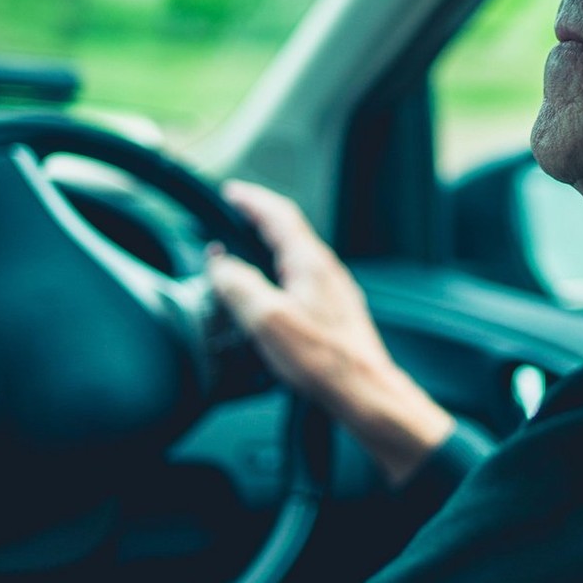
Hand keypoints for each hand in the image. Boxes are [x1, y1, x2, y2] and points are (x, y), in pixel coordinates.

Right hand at [206, 180, 454, 485]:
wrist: (364, 390)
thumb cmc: (324, 359)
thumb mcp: (266, 319)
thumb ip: (238, 285)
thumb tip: (219, 266)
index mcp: (310, 262)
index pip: (278, 214)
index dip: (251, 200)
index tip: (230, 192)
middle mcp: (325, 270)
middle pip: (289, 230)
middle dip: (259, 217)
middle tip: (235, 213)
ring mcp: (332, 290)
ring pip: (296, 254)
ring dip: (269, 244)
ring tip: (246, 247)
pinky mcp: (333, 312)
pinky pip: (301, 278)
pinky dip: (279, 271)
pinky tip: (270, 289)